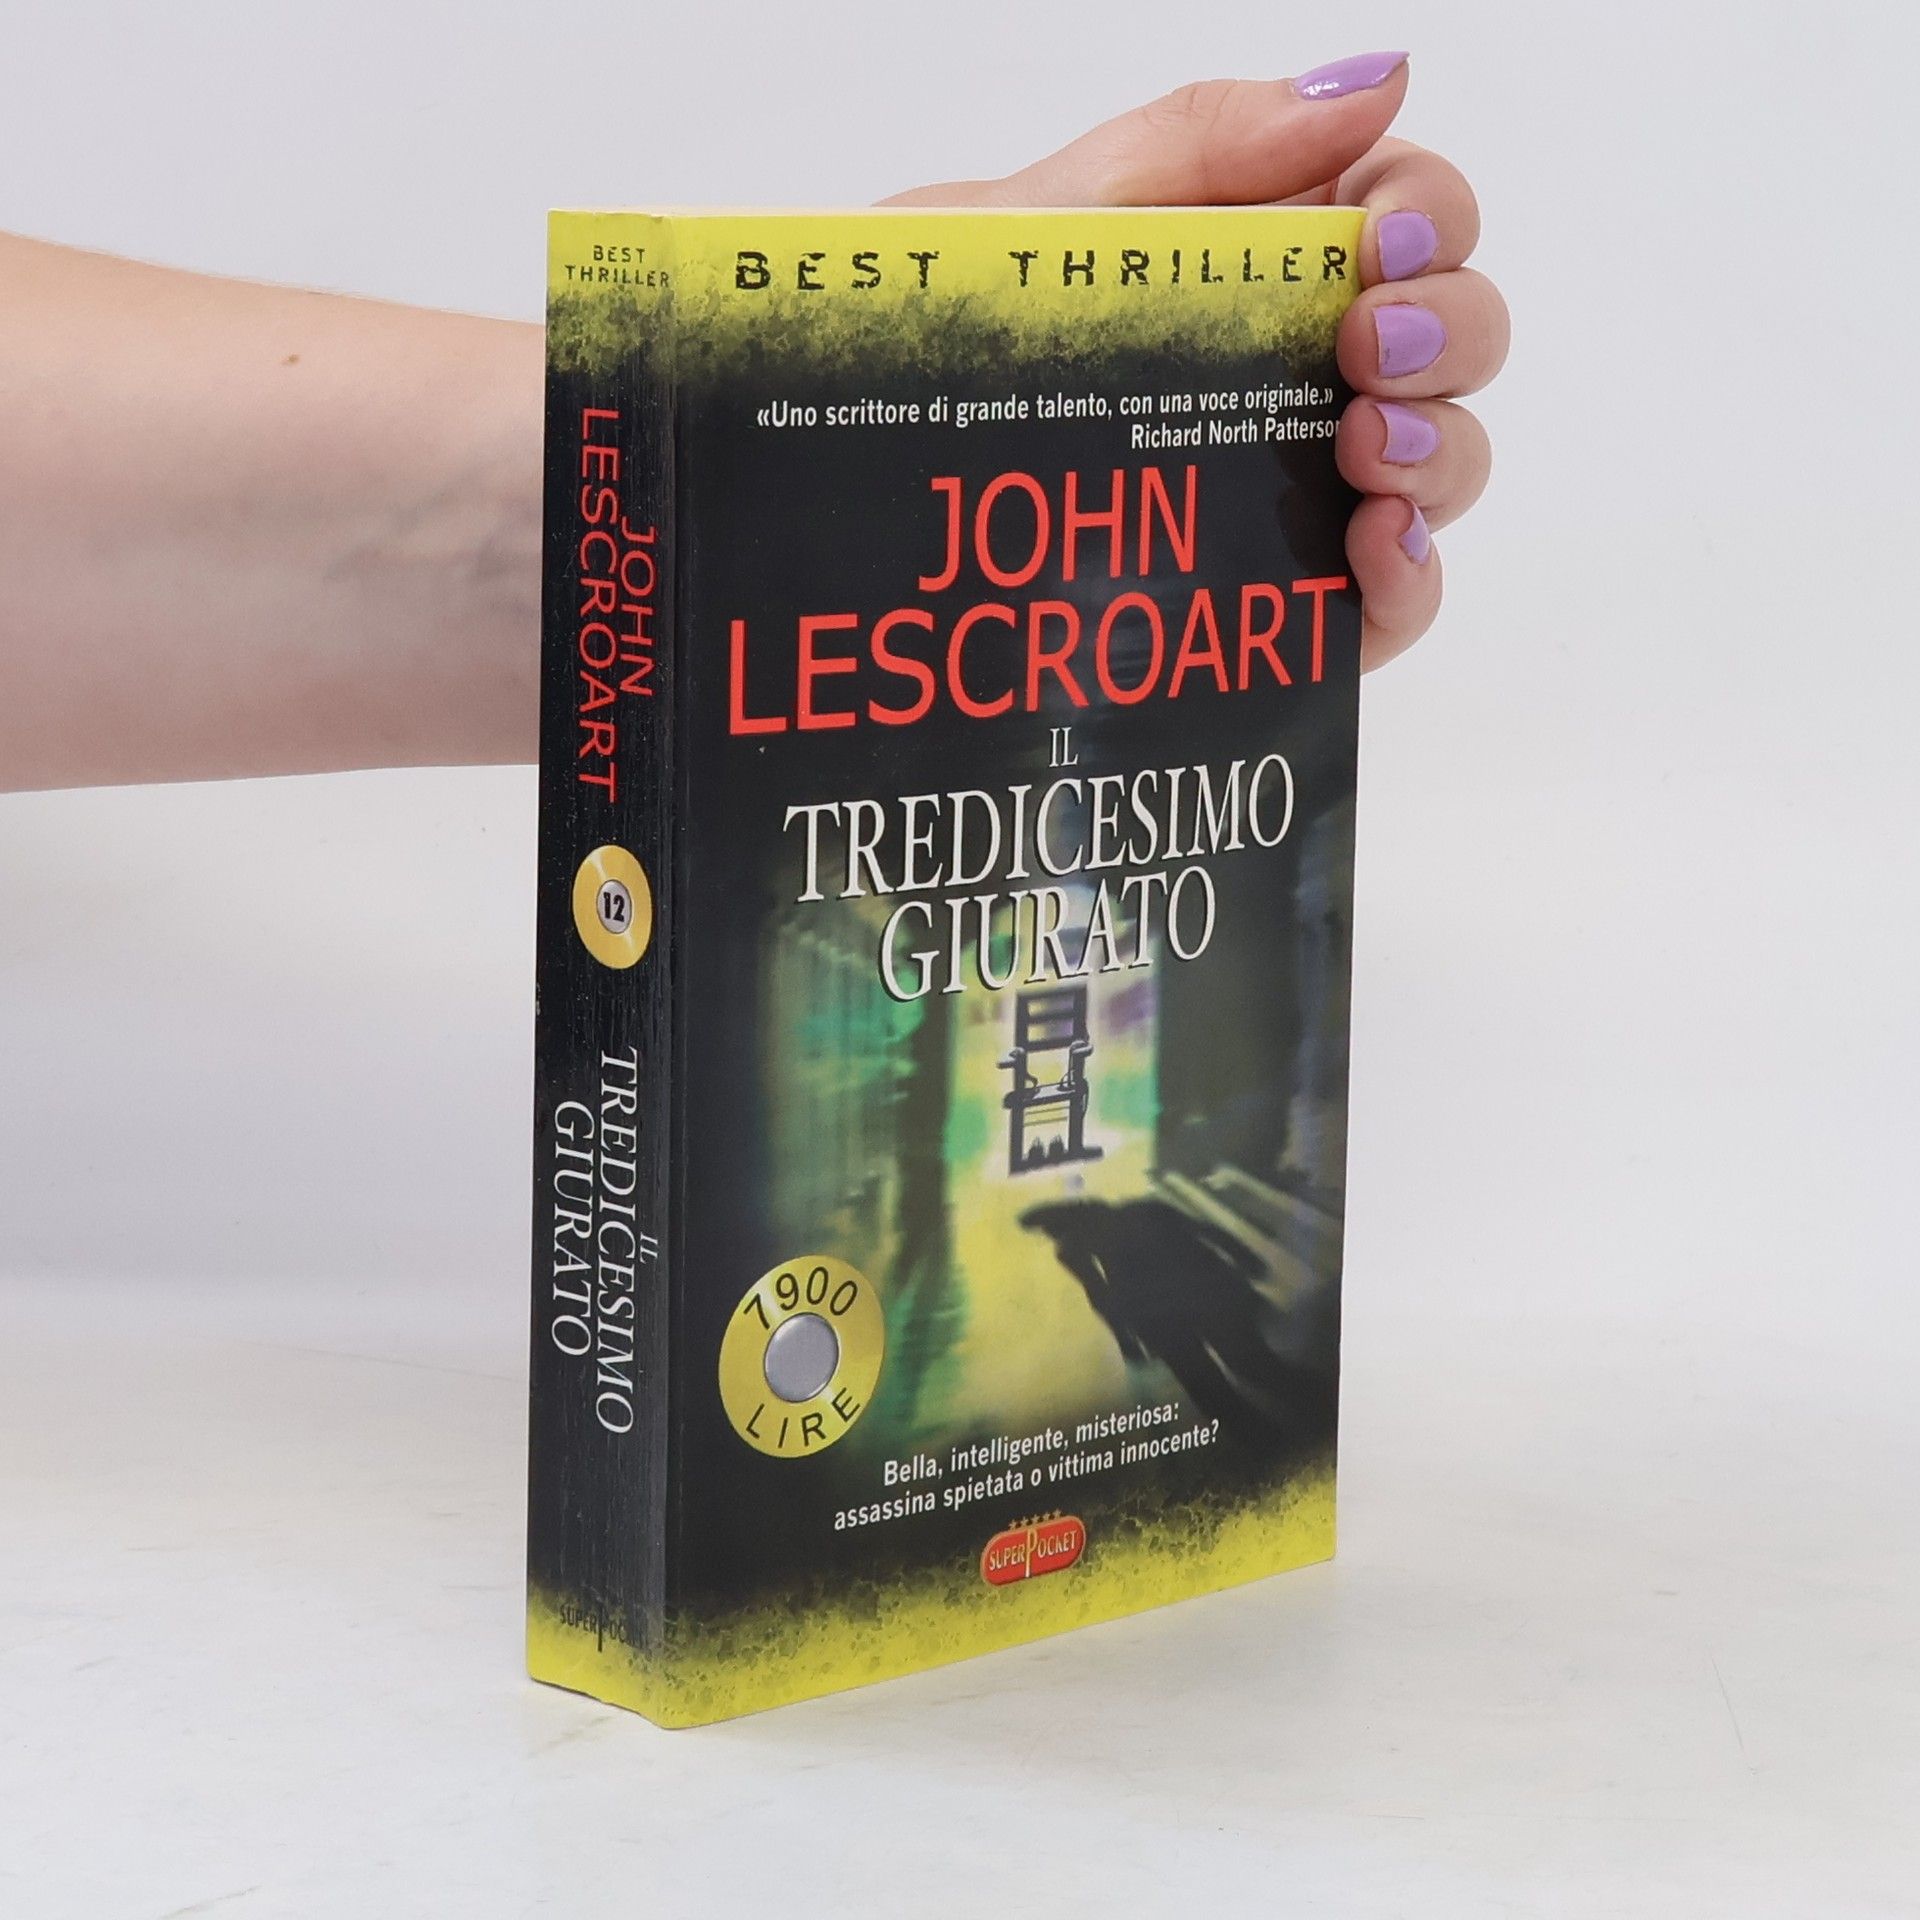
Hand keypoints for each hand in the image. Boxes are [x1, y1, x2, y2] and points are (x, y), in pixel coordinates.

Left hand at [884, 54, 1505, 671]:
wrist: (845, 462)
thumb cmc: (948, 336)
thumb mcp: (1050, 218)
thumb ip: (1203, 143)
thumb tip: (1377, 76)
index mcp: (1264, 261)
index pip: (1409, 219)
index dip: (1429, 217)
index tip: (1379, 244)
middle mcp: (1298, 373)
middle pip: (1454, 340)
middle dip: (1447, 330)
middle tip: (1367, 346)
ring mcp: (1296, 492)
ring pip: (1442, 465)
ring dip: (1439, 450)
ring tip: (1363, 448)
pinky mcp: (1277, 603)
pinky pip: (1389, 601)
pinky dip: (1413, 576)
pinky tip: (1373, 545)